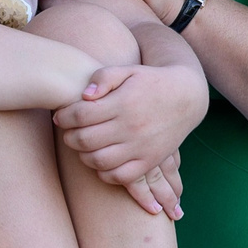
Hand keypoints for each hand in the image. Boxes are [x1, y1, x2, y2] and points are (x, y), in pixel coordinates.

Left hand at [53, 60, 207, 210]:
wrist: (186, 97)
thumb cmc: (150, 82)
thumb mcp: (127, 70)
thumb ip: (103, 77)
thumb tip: (84, 96)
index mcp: (123, 103)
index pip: (80, 115)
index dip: (64, 117)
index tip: (61, 116)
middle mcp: (131, 128)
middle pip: (85, 140)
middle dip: (69, 137)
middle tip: (68, 132)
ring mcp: (141, 147)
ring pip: (98, 161)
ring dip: (83, 156)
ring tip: (83, 146)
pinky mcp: (149, 161)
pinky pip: (120, 177)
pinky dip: (104, 173)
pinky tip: (101, 161)